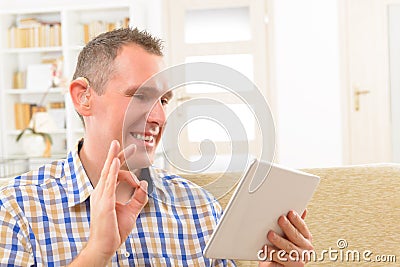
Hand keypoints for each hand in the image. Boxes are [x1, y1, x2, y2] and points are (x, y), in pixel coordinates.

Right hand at [76, 140, 147, 264]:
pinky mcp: (105, 202)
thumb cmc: (114, 230)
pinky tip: (116, 162)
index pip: (115, 174)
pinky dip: (113, 171)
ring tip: (116, 145)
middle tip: (127, 143)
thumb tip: (145, 184)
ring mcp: (101, 196)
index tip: (136, 166)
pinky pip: (108, 184)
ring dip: (113, 157)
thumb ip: (139, 198)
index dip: (126, 167)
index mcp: (106, 193)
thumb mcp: (132, 211)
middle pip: (110, 168)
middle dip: (117, 154)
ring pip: (108, 172)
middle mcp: (102, 192)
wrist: (104, 246)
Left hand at [259, 210, 313, 266]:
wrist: (279, 266)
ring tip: (270, 234)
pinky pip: (281, 260)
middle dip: (288, 227)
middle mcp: (305, 250)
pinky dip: (273, 254)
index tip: (290, 212)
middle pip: (296, 236)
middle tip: (280, 219)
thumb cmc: (284, 249)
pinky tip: (266, 249)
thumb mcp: (291, 235)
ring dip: (279, 240)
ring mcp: (299, 259)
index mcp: (306, 239)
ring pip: (289, 248)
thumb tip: (303, 209)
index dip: (297, 220)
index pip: (302, 227)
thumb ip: (295, 224)